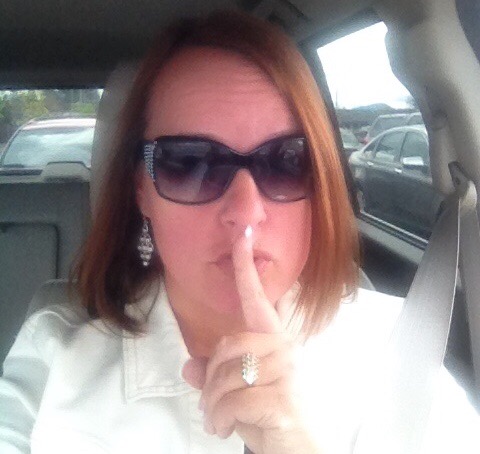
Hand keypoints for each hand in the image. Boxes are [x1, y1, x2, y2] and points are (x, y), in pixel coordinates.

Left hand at [182, 227, 321, 453]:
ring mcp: (285, 371)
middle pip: (226, 346)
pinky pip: (231, 401)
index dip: (246, 267)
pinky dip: (220, 420)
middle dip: (210, 380)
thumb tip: (190, 367)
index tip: (242, 235)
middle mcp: (282, 348)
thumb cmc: (269, 416)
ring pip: (225, 375)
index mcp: (271, 341)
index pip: (256, 298)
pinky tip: (227, 430)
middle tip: (211, 406)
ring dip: (212, 405)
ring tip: (219, 421)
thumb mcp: (236, 393)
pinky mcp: (281, 398)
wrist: (298, 449)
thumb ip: (214, 376)